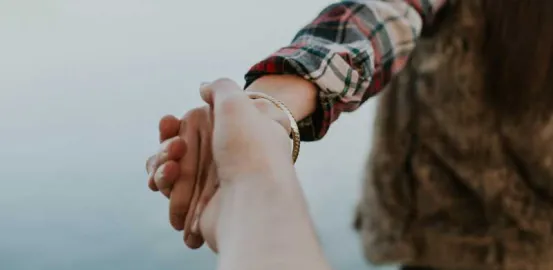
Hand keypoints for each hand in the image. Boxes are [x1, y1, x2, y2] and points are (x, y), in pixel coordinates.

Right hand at [145, 80, 291, 248]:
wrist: (254, 202)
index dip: (176, 125)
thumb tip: (203, 88)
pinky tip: (164, 184)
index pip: (196, 127)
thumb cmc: (250, 150)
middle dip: (165, 147)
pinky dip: (164, 186)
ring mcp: (213, 184)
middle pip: (178, 150)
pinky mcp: (201, 208)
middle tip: (174, 148)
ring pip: (170, 171)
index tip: (170, 122)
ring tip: (170, 169)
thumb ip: (220, 88)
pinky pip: (172, 194)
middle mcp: (225, 159)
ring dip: (161, 167)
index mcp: (234, 135)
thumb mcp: (238, 103)